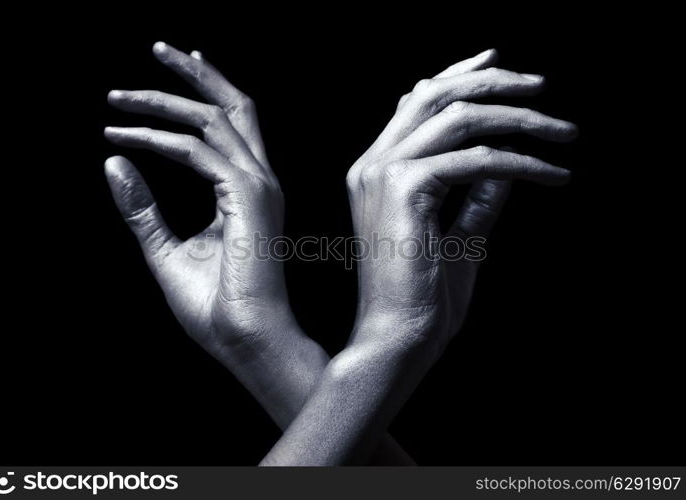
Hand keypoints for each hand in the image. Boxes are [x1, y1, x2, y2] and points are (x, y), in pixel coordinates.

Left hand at [105, 42, 412, 463]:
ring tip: (117, 97)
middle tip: (159, 48)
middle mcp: (261, 181)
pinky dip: (160, 137)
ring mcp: (259, 186)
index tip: (159, 82)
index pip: (232, 128)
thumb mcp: (166, 250)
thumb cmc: (215, 307)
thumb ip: (143, 208)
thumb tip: (113, 163)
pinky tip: (125, 136)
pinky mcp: (248, 196)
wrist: (246, 341)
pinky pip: (199, 149)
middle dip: (197, 73)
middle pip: (236, 106)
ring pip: (216, 117)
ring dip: (165, 100)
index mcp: (248, 193)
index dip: (201, 95)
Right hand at [347, 48, 576, 356]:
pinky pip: (476, 159)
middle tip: (544, 89)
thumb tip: (506, 163)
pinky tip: (551, 175)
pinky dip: (521, 162)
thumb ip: (477, 196)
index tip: (499, 62)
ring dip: (521, 120)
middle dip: (495, 83)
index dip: (459, 74)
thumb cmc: (424, 296)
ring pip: (459, 117)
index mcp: (377, 170)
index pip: (416, 103)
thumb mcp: (460, 235)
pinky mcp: (404, 188)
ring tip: (565, 135)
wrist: (398, 337)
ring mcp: (383, 172)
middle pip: (436, 95)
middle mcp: (372, 163)